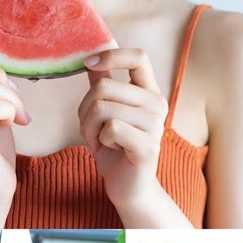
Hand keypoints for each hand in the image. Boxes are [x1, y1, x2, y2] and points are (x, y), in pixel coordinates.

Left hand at [78, 48, 168, 211]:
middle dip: (84, 109)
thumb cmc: (115, 149)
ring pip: (103, 108)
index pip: (138, 57)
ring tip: (98, 140)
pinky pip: (111, 128)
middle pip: (105, 86)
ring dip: (89, 127)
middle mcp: (158, 105)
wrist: (128, 187)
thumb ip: (103, 85)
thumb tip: (91, 58)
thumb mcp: (104, 113)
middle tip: (89, 128)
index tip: (88, 64)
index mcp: (149, 92)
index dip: (111, 55)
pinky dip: (99, 140)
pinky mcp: (148, 146)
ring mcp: (156, 125)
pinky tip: (109, 149)